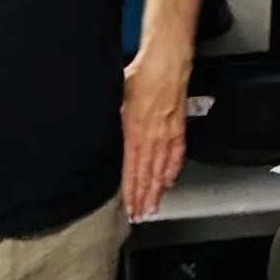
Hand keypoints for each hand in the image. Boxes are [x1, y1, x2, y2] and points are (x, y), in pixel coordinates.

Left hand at [121, 48, 189, 219]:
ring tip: (153, 207)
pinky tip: (169, 182)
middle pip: (146, 174)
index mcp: (132, 131)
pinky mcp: (178, 128)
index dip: (130, 190)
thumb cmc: (140, 75)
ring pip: (160, 169)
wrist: (166, 63)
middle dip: (143, 197)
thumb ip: (113, 119)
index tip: (128, 206)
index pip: (130, 168)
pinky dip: (172, 171)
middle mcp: (150, 137)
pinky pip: (176, 155)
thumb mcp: (116, 97)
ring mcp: (166, 134)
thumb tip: (102, 132)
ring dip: (156, 190)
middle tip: (140, 216)